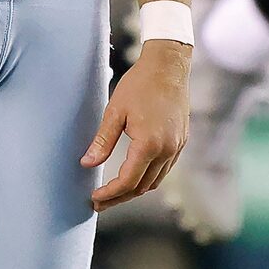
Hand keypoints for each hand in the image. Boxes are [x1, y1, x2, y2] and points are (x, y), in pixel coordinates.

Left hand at [85, 39, 191, 207]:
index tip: (95, 197)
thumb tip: (87, 163)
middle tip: (99, 201)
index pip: (127, 181)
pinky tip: (134, 175)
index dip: (110, 193)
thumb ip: (102, 141)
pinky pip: (164, 170)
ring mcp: (176, 147)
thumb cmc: (140, 84)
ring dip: (134, 190)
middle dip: (119, 197)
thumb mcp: (115, 112)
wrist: (169, 66)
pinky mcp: (181, 142)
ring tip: (114, 192)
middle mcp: (166, 150)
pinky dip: (148, 178)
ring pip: (155, 181)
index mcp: (149, 144)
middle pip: (141, 187)